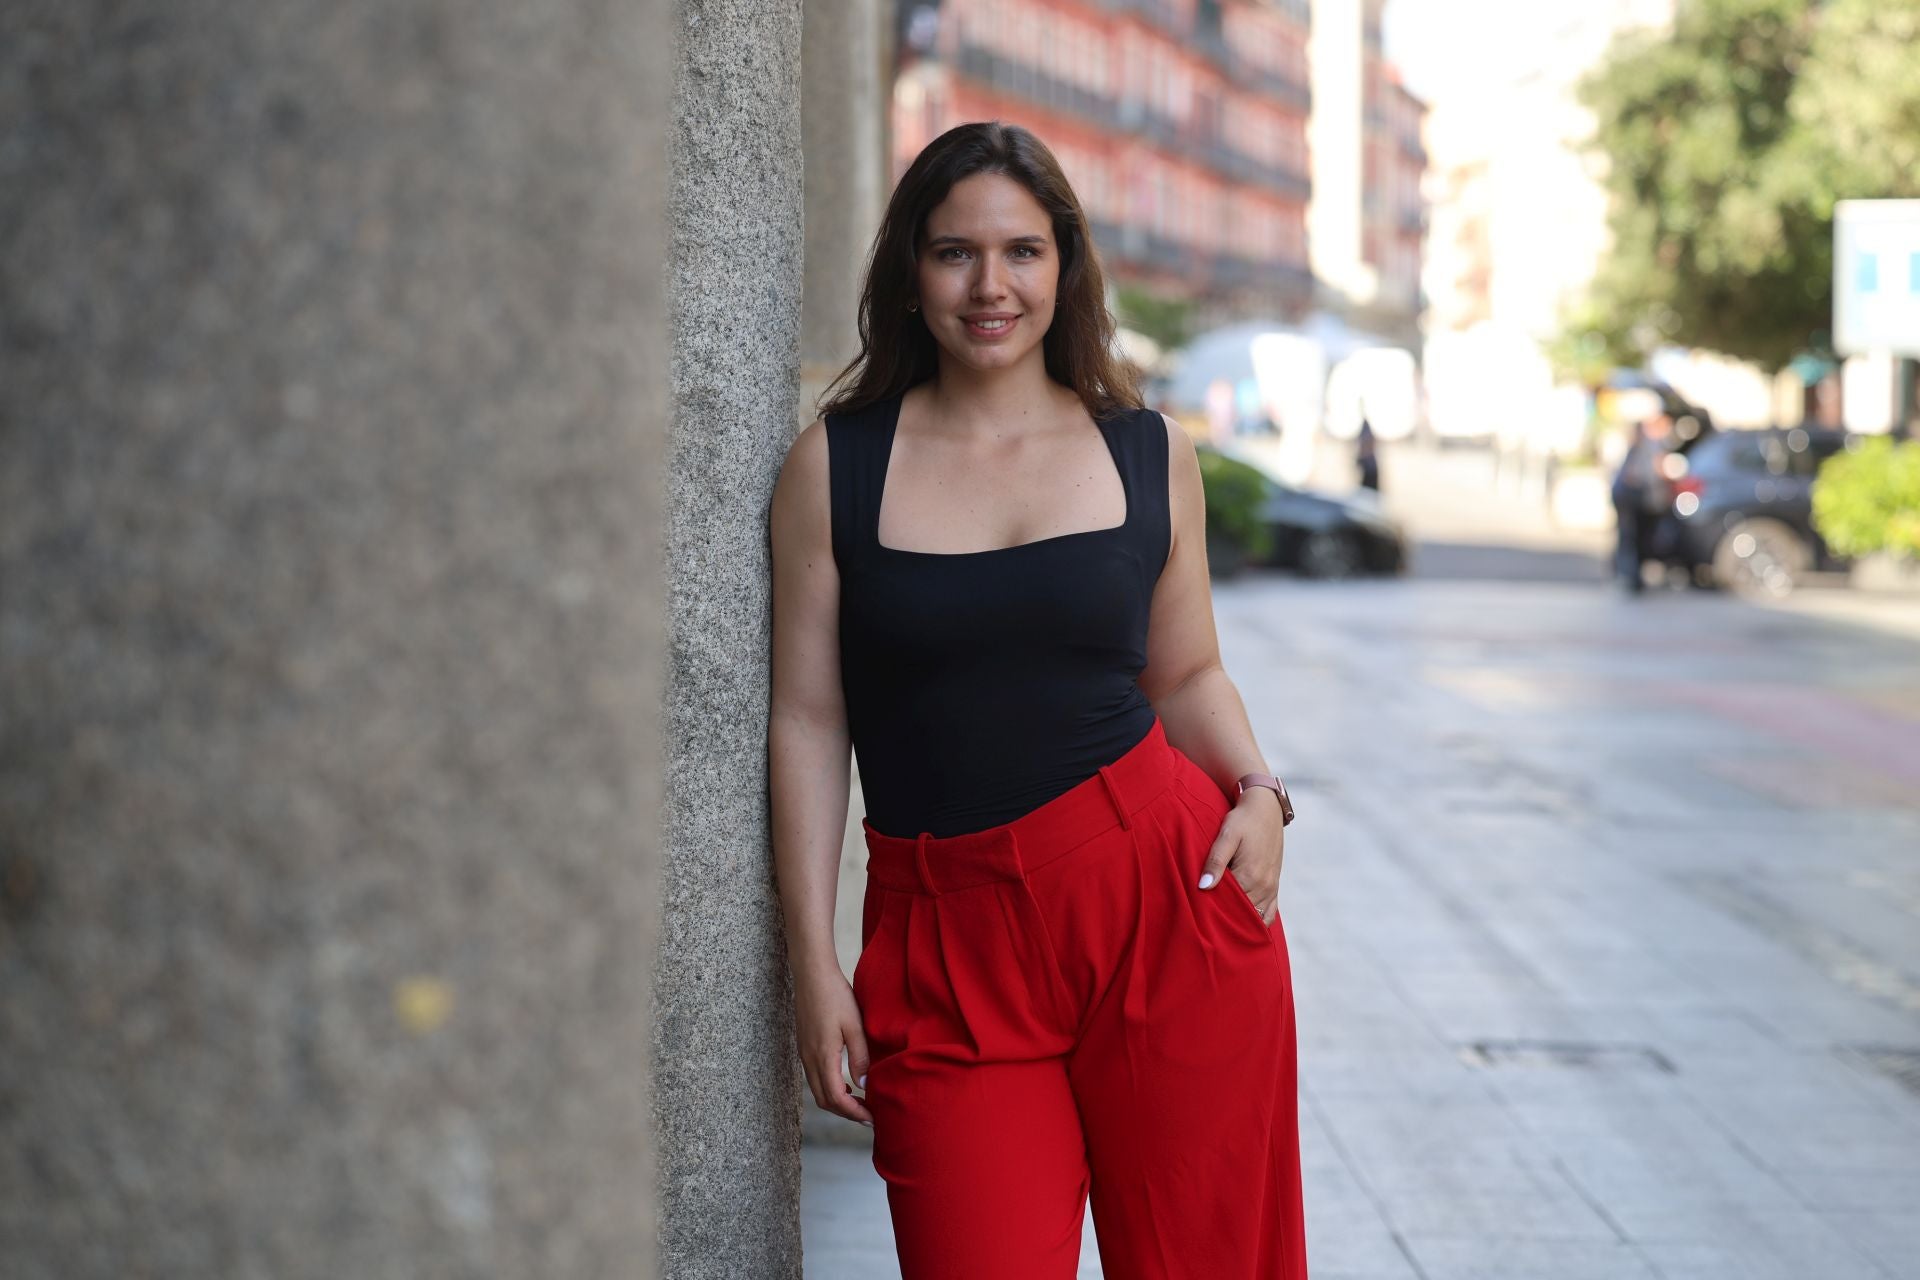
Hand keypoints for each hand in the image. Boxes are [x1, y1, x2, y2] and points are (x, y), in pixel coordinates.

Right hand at [792, 961, 873, 1127]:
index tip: (872, 1118)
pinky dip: (831, 1089)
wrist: (812, 974)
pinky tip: (846, 1083)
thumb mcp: (854, 1025)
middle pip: (825, 1101)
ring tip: (860, 1103)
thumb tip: (864, 1085)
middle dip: (846, 1113)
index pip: (836, 1099)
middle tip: (869, 1116)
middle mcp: (809, 1059)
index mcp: (823, 1056)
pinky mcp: (804, 1046)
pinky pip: (815, 1078)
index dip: (854, 1112)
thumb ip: (860, 1057)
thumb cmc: (835, 996)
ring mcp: (804, 1053)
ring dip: (838, 1102)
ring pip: (818, 1091)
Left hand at [1197, 786, 1286, 925]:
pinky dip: (1258, 920)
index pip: (1229, 906)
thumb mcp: (1226, 836)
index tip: (1200, 912)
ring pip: (1256, 916)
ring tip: (1222, 921)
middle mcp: (1264, 886)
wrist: (1266, 809)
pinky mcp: (1275, 885)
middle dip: (1226, 917)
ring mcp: (1271, 887)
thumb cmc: (1243, 821)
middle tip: (1206, 920)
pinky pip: (1269, 913)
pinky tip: (1243, 921)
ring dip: (1241, 920)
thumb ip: (1215, 862)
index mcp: (1250, 876)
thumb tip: (1203, 887)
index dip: (1213, 910)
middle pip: (1242, 913)